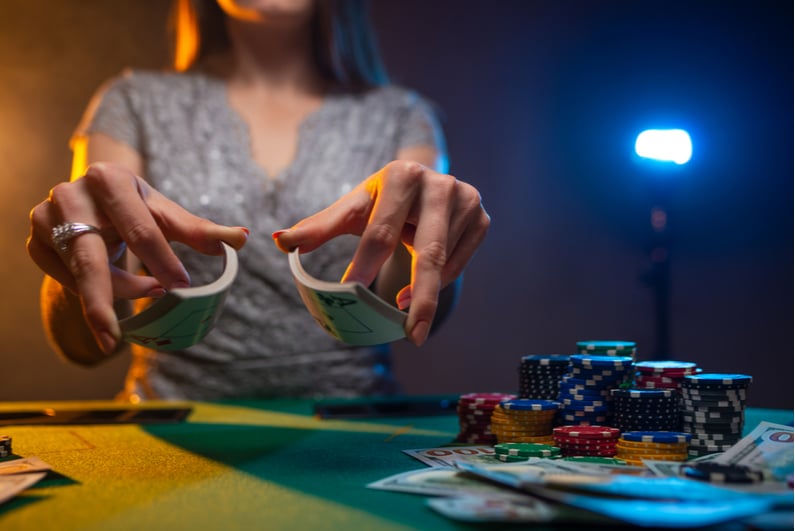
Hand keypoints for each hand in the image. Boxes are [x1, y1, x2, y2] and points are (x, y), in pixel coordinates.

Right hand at [27, 162, 248, 352]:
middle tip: (117, 337)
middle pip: (91, 258)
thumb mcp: (167, 215)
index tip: (183, 287)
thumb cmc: (137, 208)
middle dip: (112, 297)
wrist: (93, 201)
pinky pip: (66, 282)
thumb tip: (242, 239)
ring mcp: (46, 220)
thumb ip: (201, 230)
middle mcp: (70, 195)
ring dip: (116, 293)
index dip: (163, 260)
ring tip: (149, 290)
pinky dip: (93, 291)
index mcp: (109, 178)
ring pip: (82, 275)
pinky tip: (114, 284)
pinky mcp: (36, 244)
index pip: (141, 229)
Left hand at [272, 160, 489, 345]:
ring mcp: (465, 199)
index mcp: (402, 175)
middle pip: (428, 251)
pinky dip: (443, 282)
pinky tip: (424, 289)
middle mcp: (439, 183)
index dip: (365, 264)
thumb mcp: (351, 210)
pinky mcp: (481, 218)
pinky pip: (461, 262)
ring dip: (426, 291)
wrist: (421, 186)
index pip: (381, 230)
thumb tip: (278, 241)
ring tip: (406, 313)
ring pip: (445, 260)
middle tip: (411, 334)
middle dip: (420, 296)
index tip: (353, 294)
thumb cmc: (379, 202)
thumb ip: (318, 227)